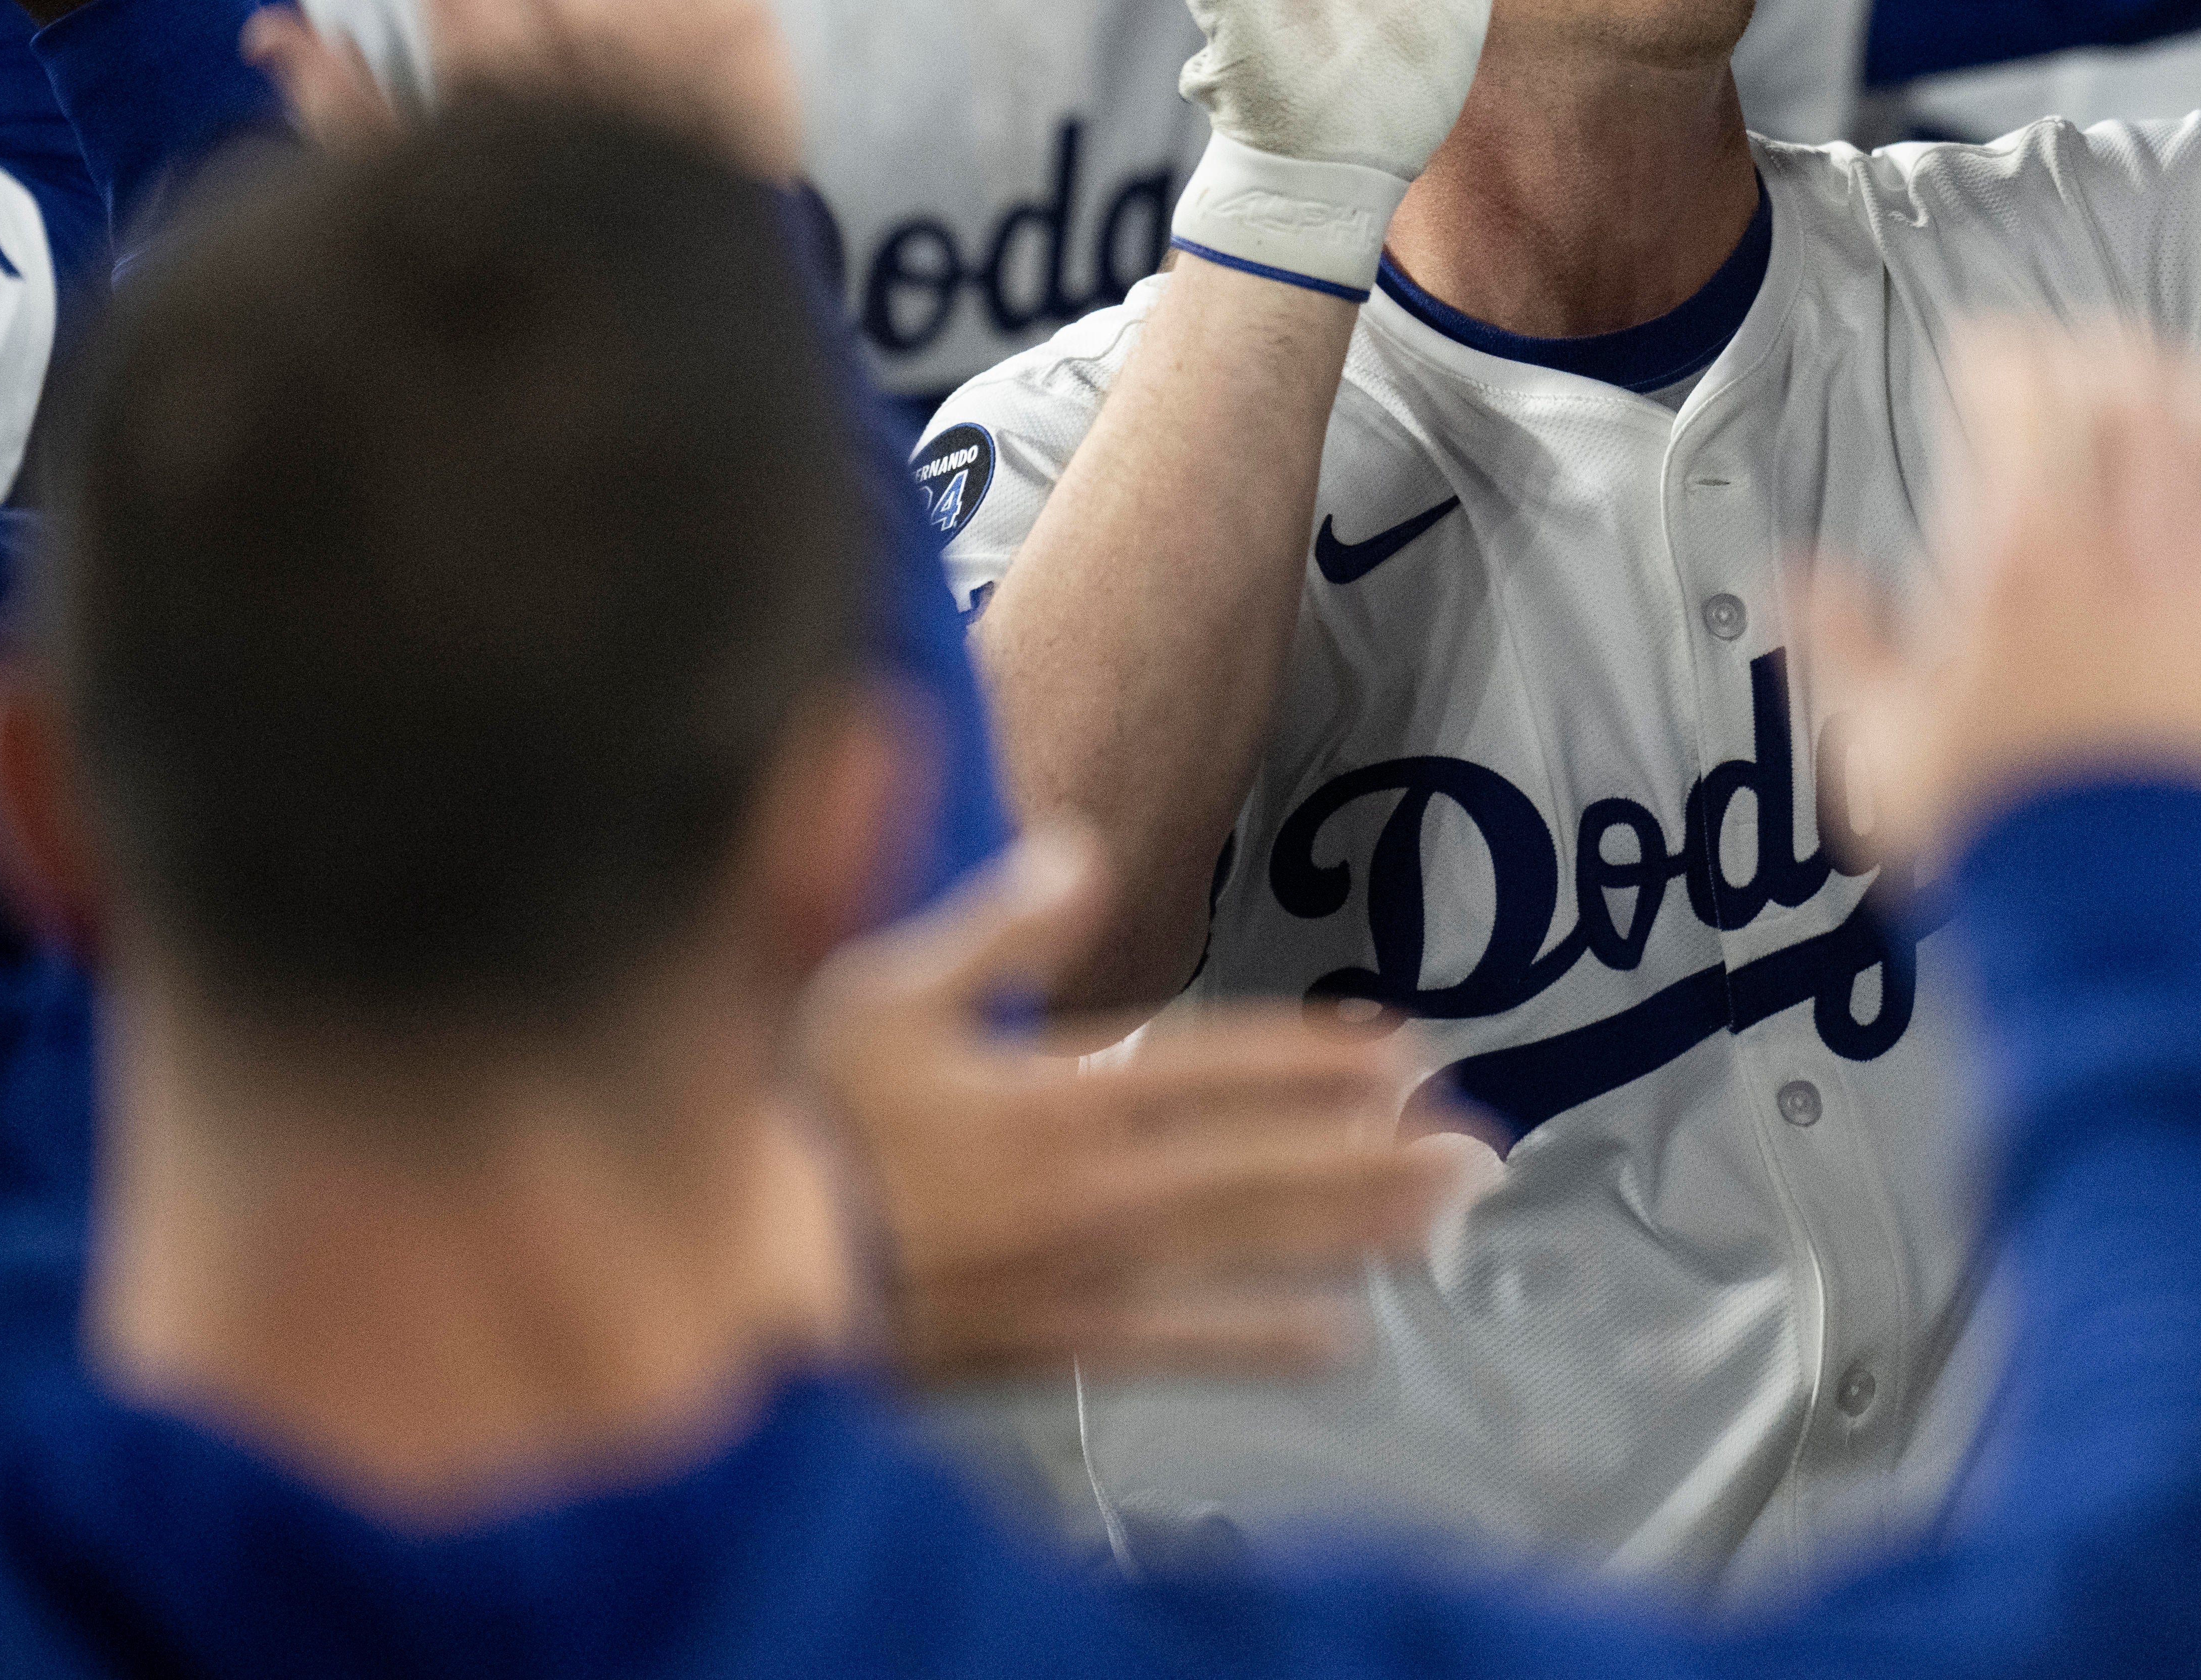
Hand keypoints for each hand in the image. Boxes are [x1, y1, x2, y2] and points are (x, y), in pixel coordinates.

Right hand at [802, 833, 1476, 1385]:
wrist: (724, 1275)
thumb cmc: (789, 1119)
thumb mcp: (879, 989)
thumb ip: (994, 926)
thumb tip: (1081, 852)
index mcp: (1049, 1094)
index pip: (1215, 1066)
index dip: (1315, 1058)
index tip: (1401, 1051)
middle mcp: (1087, 1188)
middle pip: (1262, 1163)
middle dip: (1375, 1152)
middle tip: (1476, 1146)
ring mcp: (1075, 1273)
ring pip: (1243, 1249)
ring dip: (1350, 1233)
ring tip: (1444, 1220)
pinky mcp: (1046, 1346)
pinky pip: (1174, 1348)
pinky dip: (1257, 1344)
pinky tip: (1337, 1342)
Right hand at [1797, 323, 2200, 869]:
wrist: (2131, 920)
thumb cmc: (2016, 841)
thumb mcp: (1886, 746)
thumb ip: (1841, 641)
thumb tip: (1801, 580)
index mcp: (2020, 559)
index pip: (2014, 393)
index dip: (1996, 355)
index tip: (1987, 362)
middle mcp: (2128, 548)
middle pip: (2123, 384)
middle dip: (2093, 352)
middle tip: (2076, 362)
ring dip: (2195, 383)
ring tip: (2176, 382)